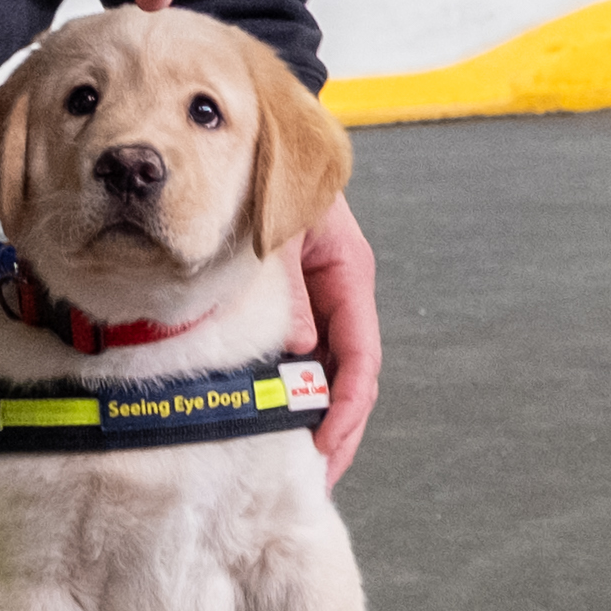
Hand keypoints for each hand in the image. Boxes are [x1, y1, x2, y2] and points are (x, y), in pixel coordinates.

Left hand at [283, 195, 381, 481]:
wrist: (250, 134)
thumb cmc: (268, 169)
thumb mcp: (281, 231)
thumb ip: (290, 289)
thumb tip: (296, 354)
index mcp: (348, 270)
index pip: (361, 354)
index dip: (347, 405)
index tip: (326, 444)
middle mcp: (338, 290)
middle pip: (348, 374)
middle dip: (336, 428)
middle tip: (314, 476)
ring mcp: (316, 298)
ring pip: (324, 370)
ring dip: (313, 415)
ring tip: (295, 463)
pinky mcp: (291, 300)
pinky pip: (297, 352)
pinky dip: (288, 388)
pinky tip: (272, 419)